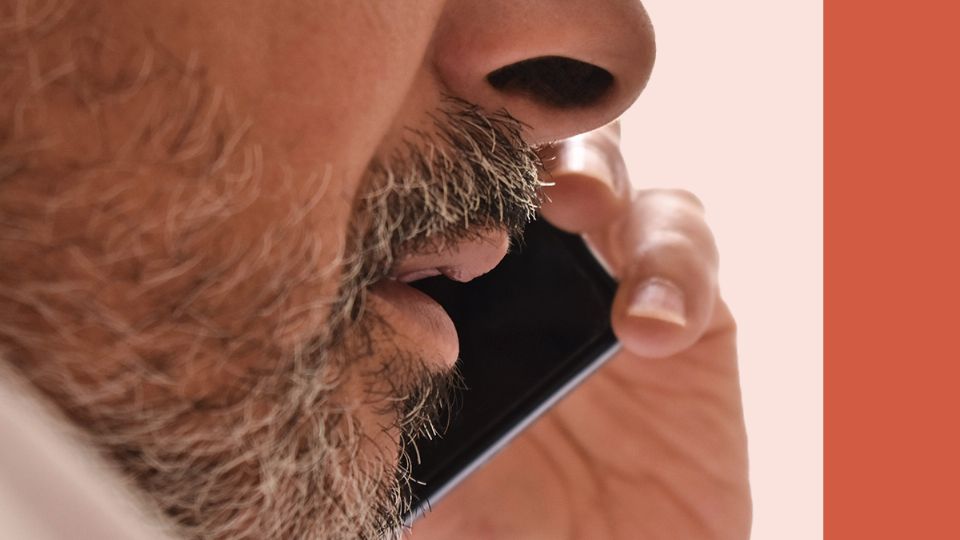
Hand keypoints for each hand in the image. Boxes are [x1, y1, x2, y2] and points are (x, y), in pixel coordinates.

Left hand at [408, 122, 750, 538]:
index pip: (434, 196)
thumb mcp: (413, 468)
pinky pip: (688, 251)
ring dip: (593, 172)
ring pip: (608, 173)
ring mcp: (607, 283)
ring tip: (576, 207)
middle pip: (521, 154)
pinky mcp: (688, 313)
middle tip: (499, 164)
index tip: (407, 179)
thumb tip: (364, 303)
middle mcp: (529, 273)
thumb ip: (378, 392)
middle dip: (514, 141)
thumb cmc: (498, 530)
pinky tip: (646, 329)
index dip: (423, 168)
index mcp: (454, 296)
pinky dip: (674, 271)